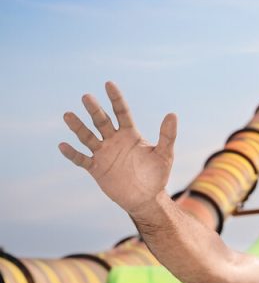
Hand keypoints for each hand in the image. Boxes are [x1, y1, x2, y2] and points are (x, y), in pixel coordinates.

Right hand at [59, 81, 175, 215]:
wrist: (146, 198)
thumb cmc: (156, 175)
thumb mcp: (164, 155)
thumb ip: (167, 136)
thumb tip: (172, 114)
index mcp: (130, 135)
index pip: (121, 112)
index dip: (115, 99)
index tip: (108, 84)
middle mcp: (114, 140)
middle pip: (101, 121)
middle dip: (94, 110)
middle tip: (86, 97)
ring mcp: (103, 153)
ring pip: (88, 137)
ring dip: (78, 127)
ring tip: (68, 115)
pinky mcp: (96, 168)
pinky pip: (81, 159)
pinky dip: (72, 154)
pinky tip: (63, 145)